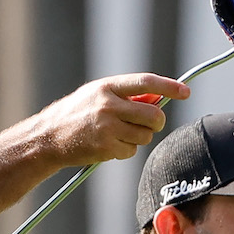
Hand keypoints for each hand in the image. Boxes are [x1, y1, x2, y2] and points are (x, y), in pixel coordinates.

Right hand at [35, 73, 188, 165]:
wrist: (47, 138)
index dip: (169, 86)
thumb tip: (158, 98)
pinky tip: (108, 145)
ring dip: (139, 137)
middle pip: (153, 114)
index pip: (146, 82)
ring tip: (119, 134)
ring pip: (145, 135)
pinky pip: (131, 151)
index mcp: (107, 87)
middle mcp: (108, 105)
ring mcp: (107, 128)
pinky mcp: (105, 148)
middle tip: (148, 123)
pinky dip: (125, 150)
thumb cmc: (74, 115)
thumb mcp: (96, 95)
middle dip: (156, 122)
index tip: (185, 91)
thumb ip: (126, 95)